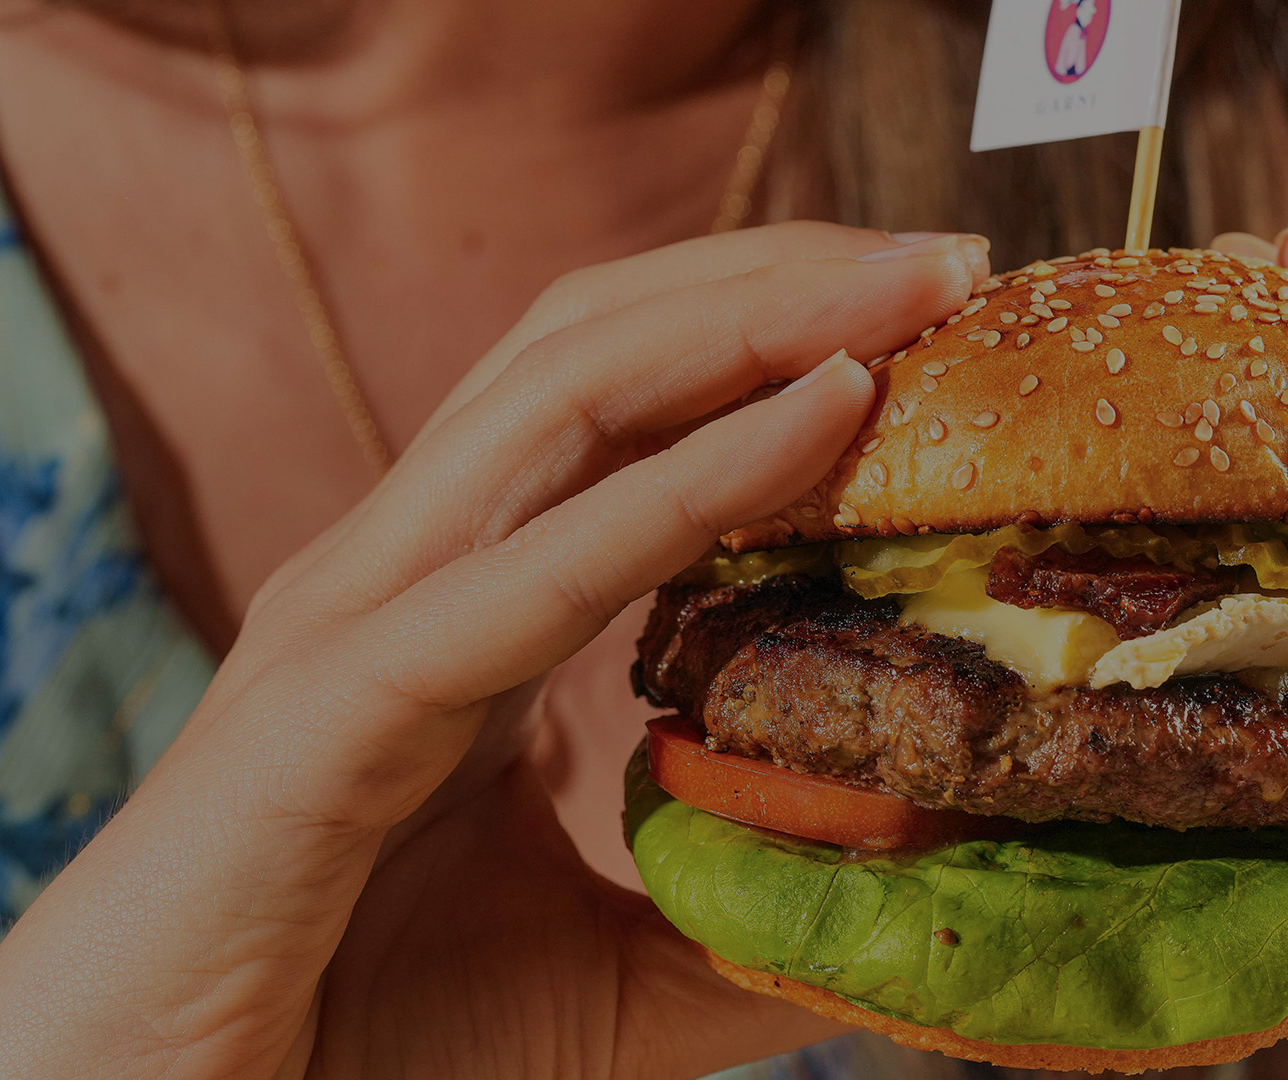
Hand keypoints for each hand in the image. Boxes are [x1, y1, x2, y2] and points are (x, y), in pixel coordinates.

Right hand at [0, 223, 990, 1078]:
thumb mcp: (612, 967)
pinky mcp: (338, 700)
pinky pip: (543, 560)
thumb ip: (744, 907)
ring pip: (564, 394)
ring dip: (752, 321)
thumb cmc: (368, 1044)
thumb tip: (910, 887)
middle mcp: (408, 566)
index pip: (620, 400)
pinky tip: (824, 412)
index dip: (771, 334)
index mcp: (461, 595)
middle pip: (597, 343)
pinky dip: (694, 476)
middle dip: (777, 280)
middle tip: (949, 258)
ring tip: (910, 287)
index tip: (937, 316)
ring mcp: (361, 613)